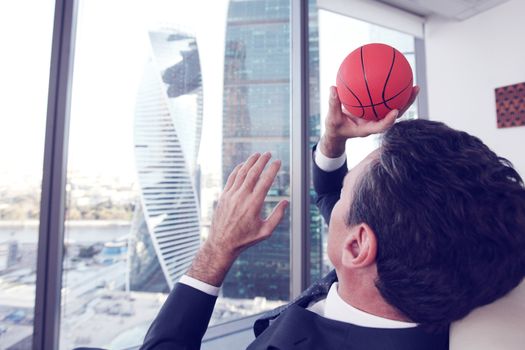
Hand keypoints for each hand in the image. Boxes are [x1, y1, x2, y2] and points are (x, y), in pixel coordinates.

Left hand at [187, 152, 288, 286]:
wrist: (222, 243)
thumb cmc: (245, 239)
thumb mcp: (265, 231)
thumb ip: (277, 216)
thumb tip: (286, 202)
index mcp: (254, 204)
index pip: (265, 181)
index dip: (272, 169)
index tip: (278, 162)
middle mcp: (242, 197)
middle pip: (253, 173)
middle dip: (262, 161)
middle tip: (268, 153)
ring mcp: (231, 195)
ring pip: (241, 173)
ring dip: (250, 162)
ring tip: (257, 155)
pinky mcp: (224, 196)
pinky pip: (231, 178)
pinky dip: (238, 169)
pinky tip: (243, 165)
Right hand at [320, 85, 418, 156]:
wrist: (338, 132)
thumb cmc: (335, 128)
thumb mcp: (331, 118)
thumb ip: (333, 104)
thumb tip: (332, 88)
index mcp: (367, 129)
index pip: (381, 126)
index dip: (389, 120)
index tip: (395, 111)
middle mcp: (376, 123)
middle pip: (395, 115)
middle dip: (406, 103)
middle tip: (414, 89)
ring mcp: (377, 118)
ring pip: (394, 108)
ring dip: (405, 98)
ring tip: (413, 84)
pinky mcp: (376, 113)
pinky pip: (386, 102)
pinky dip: (391, 92)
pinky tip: (394, 78)